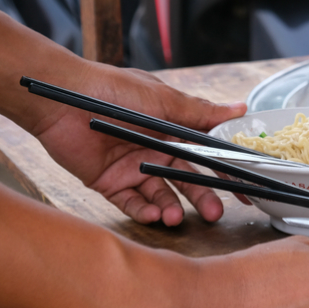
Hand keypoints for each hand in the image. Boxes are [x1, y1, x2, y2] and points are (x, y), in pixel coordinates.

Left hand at [23, 61, 246, 225]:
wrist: (63, 99)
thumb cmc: (113, 90)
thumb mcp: (162, 99)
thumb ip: (199, 111)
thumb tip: (239, 109)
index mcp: (171, 128)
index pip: (205, 154)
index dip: (225, 171)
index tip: (245, 188)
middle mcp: (155, 149)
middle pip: (186, 179)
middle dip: (202, 197)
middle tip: (216, 212)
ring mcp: (133, 167)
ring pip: (161, 195)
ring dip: (172, 208)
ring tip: (177, 216)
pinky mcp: (110, 183)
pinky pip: (131, 203)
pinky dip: (144, 211)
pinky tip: (155, 216)